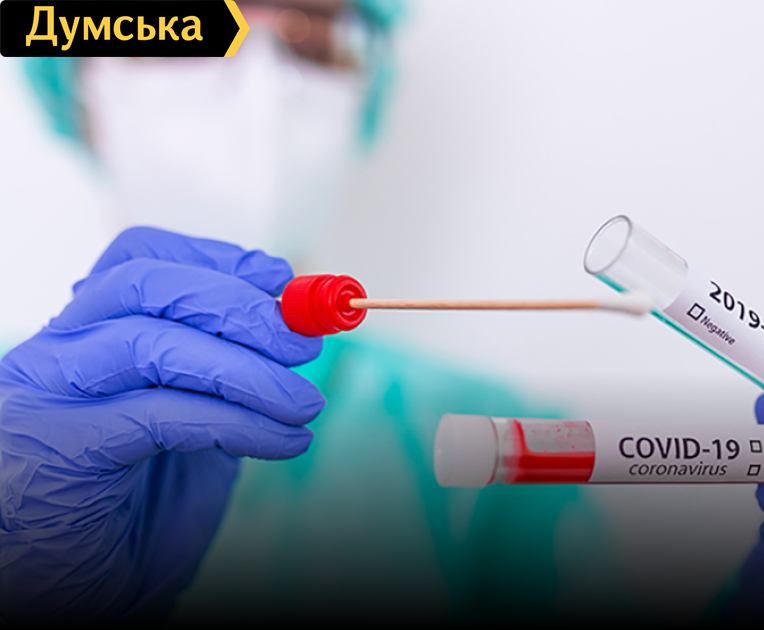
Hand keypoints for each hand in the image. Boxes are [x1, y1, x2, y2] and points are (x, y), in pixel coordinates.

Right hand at [0, 228, 324, 621]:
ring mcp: (47, 396)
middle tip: (304, 345)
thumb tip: (296, 324)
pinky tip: (283, 442)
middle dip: (240, 306)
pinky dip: (238, 422)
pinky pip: (162, 414)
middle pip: (145, 285)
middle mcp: (55, 352)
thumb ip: (229, 370)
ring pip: (150, 342)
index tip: (284, 281)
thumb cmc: (138, 508)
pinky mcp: (59, 449)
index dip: (220, 261)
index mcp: (85, 335)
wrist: (80, 594)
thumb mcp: (196, 422)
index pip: (141, 259)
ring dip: (247, 369)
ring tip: (304, 406)